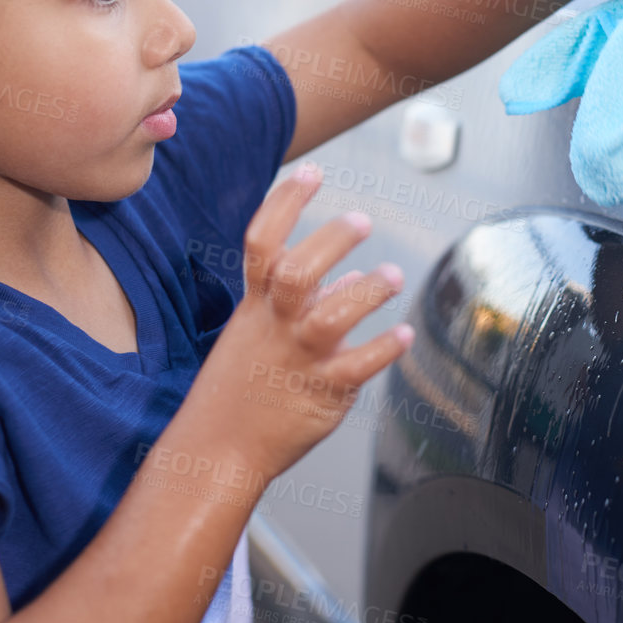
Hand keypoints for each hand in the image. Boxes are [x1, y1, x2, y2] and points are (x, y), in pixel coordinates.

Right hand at [182, 162, 411, 480]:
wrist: (218, 451)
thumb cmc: (241, 388)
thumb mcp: (259, 335)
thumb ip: (306, 304)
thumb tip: (353, 278)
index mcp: (256, 307)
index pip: (262, 242)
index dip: (285, 202)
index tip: (312, 171)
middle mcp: (276, 327)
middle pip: (294, 273)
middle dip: (329, 242)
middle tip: (361, 220)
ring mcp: (298, 360)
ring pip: (331, 318)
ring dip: (367, 293)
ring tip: (392, 275)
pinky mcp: (321, 394)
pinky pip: (356, 368)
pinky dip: (383, 349)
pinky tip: (404, 334)